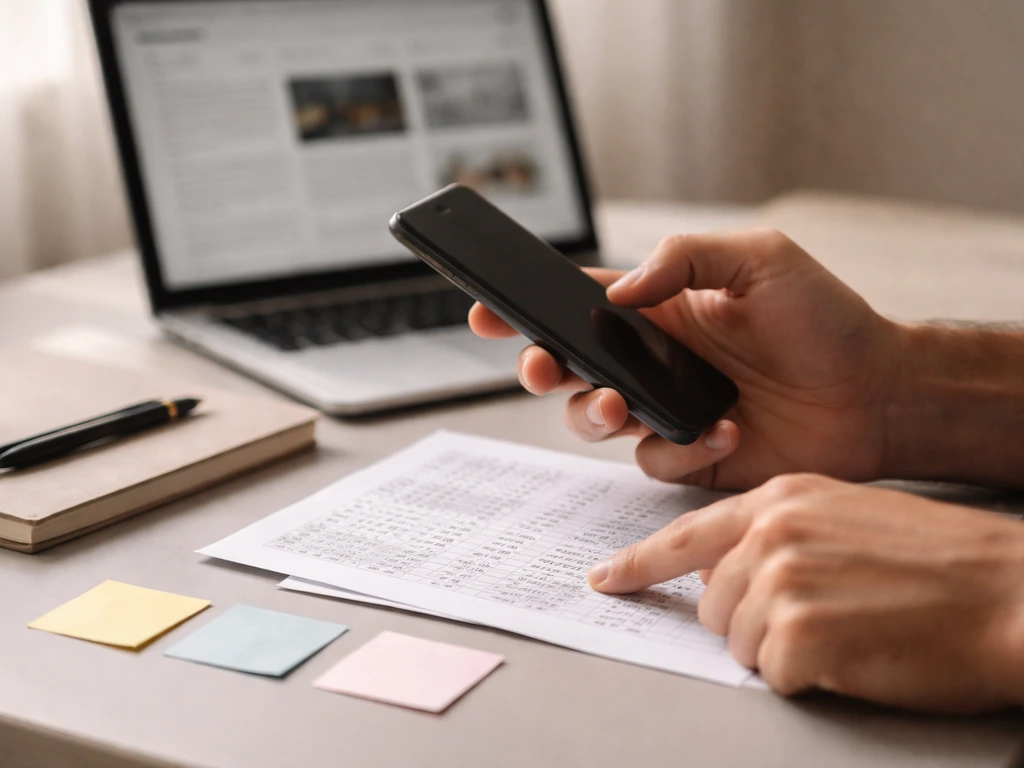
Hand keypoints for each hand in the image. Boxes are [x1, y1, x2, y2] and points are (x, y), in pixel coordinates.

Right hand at [470, 230, 901, 489]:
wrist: (877, 394)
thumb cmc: (826, 320)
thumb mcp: (759, 259)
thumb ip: (684, 257)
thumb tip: (619, 294)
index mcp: (659, 309)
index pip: (576, 304)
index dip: (525, 308)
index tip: (485, 308)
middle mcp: (653, 360)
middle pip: (569, 368)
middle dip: (541, 369)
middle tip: (547, 367)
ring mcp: (669, 409)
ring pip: (595, 420)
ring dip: (597, 413)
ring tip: (627, 405)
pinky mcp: (692, 454)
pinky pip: (654, 459)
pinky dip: (680, 447)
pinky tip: (724, 430)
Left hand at [586, 475, 1023, 712]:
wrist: (1010, 593)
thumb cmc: (940, 563)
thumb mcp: (845, 520)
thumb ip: (774, 537)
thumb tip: (722, 575)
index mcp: (780, 499)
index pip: (686, 535)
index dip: (640, 563)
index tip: (606, 579)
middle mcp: (769, 535)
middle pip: (712, 602)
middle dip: (753, 621)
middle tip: (825, 615)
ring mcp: (779, 582)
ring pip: (738, 642)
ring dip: (783, 650)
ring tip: (848, 628)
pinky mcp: (797, 635)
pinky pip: (773, 675)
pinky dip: (809, 678)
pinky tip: (855, 652)